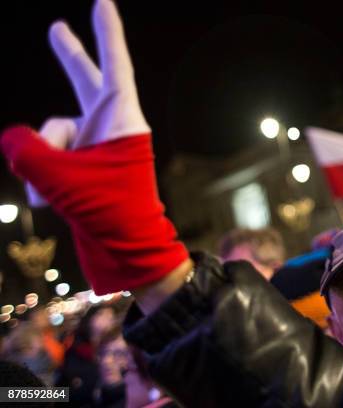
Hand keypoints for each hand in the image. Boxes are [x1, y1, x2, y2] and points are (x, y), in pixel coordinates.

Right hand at [26, 0, 149, 206]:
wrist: (126, 249)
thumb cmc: (108, 211)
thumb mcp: (60, 177)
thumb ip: (27, 149)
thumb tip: (12, 136)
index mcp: (122, 119)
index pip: (114, 65)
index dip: (106, 32)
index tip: (103, 1)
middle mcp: (110, 127)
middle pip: (84, 83)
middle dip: (68, 58)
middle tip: (58, 29)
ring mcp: (96, 147)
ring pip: (50, 137)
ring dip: (43, 166)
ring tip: (60, 192)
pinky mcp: (84, 167)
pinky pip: (49, 162)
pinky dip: (44, 183)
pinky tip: (54, 203)